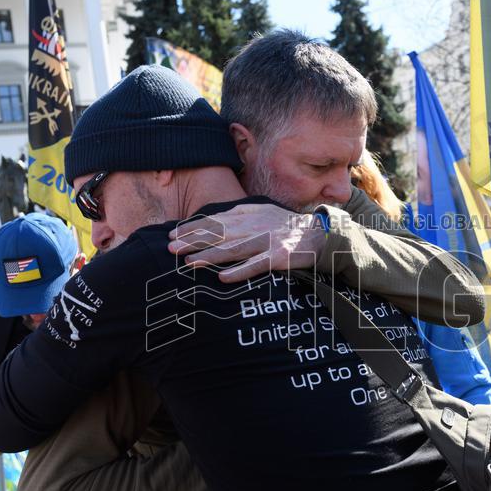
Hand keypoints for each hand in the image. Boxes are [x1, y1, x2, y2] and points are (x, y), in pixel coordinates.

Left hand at [168, 204, 325, 282]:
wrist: (319, 235)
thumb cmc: (286, 226)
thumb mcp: (262, 212)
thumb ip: (239, 214)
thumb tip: (211, 218)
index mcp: (249, 215)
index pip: (215, 221)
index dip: (193, 228)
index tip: (173, 235)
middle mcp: (256, 226)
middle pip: (219, 235)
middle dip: (193, 241)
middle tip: (171, 249)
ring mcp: (267, 241)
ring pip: (233, 250)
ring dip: (209, 257)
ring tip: (189, 263)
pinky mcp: (279, 257)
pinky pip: (256, 265)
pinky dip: (240, 271)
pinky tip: (222, 278)